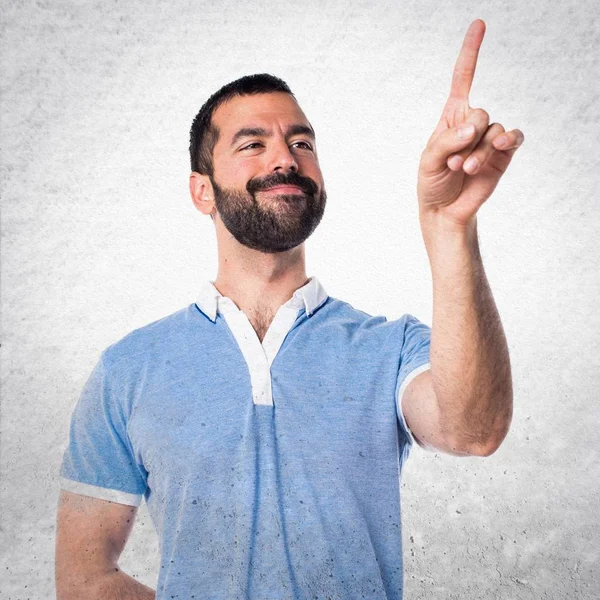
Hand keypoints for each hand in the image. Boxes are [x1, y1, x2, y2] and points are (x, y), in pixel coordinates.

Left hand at [417, 19, 523, 231]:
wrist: (444, 210)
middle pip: (480, 112)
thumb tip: (473, 127)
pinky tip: (500, 146)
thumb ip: (447, 141)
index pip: (462, 79)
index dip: (470, 52)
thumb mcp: (428, 160)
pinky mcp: (503, 154)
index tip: (479, 24)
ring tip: (465, 169)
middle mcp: (471, 124)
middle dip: (466, 138)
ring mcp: (488, 139)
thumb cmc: (432, 183)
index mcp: (451, 118)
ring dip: (479, 152)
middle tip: (453, 161)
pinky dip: (508, 140)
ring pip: (494, 130)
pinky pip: (514, 138)